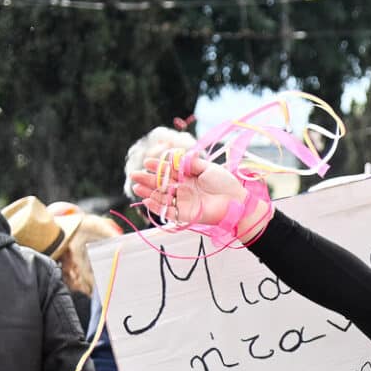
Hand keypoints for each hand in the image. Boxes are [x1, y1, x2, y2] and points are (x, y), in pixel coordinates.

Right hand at [127, 150, 245, 227]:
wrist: (237, 202)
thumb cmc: (225, 184)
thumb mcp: (208, 168)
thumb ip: (191, 163)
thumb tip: (175, 155)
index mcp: (189, 178)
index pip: (169, 172)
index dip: (158, 167)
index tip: (147, 162)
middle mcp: (183, 190)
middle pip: (161, 184)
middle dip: (147, 179)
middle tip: (134, 175)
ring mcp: (183, 202)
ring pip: (161, 198)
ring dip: (148, 193)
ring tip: (136, 187)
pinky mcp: (185, 214)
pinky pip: (167, 212)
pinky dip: (157, 207)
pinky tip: (147, 200)